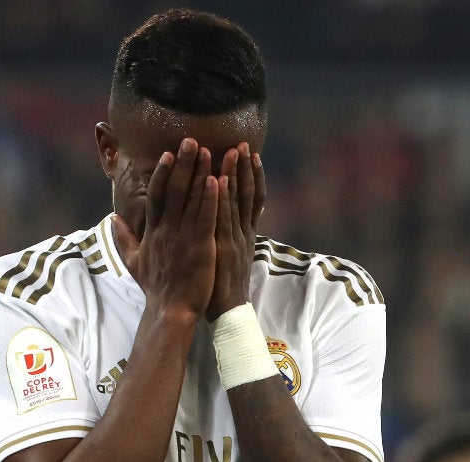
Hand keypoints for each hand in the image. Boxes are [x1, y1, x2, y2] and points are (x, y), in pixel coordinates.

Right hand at [114, 138, 219, 320]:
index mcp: (154, 231)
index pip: (156, 195)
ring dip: (200, 173)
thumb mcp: (134, 261)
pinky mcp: (200, 245)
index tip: (168, 152)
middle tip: (191, 139)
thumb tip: (113, 218)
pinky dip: (211, 198)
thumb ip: (123, 238)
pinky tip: (218, 180)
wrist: (170, 311)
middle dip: (183, 163)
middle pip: (174, 189)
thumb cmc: (156, 287)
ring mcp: (183, 236)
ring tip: (207, 150)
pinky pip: (206, 217)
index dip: (162, 172)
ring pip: (191, 199)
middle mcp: (167, 229)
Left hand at [206, 142, 264, 321]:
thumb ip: (224, 234)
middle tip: (243, 142)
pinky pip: (222, 218)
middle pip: (247, 194)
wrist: (226, 311)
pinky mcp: (224, 247)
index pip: (250, 198)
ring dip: (236, 175)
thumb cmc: (220, 284)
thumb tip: (220, 218)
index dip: (250, 175)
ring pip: (237, 201)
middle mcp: (243, 232)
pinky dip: (222, 198)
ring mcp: (235, 238)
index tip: (248, 153)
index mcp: (243, 233)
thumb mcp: (226, 255)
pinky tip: (219, 180)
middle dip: (245, 168)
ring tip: (234, 151)